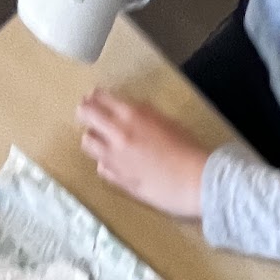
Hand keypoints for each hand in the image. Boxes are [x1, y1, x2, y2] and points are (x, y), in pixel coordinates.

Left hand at [77, 94, 207, 217]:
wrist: (195, 182)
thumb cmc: (188, 150)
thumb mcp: (166, 121)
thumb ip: (144, 114)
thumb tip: (131, 110)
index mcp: (131, 114)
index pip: (99, 97)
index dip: (94, 96)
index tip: (93, 97)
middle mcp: (117, 134)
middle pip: (85, 116)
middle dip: (85, 113)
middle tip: (89, 115)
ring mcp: (114, 159)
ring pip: (87, 143)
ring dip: (93, 139)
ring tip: (103, 141)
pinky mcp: (118, 180)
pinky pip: (101, 168)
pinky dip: (105, 163)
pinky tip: (116, 164)